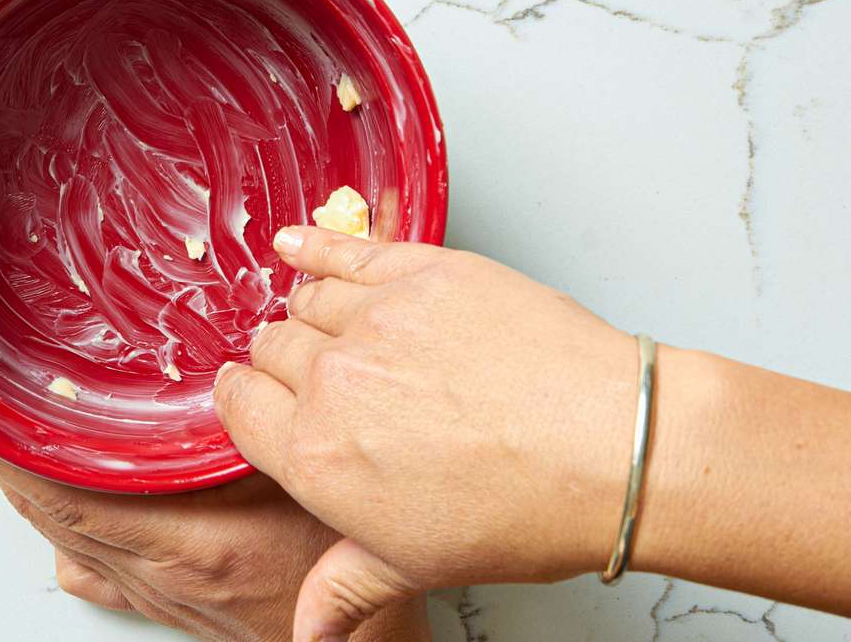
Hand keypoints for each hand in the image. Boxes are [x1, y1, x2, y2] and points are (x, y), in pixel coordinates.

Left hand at [0, 436, 429, 641]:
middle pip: (50, 516)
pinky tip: (44, 502)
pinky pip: (88, 562)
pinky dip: (57, 526)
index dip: (12, 456)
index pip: (66, 497)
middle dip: (2, 463)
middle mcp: (154, 574)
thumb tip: (209, 391)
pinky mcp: (160, 600)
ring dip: (22, 490)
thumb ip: (249, 440)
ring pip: (63, 538)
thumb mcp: (301, 484)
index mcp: (182, 544)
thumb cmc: (339, 567)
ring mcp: (152, 592)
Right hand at [214, 227, 636, 639]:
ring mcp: (374, 318)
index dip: (247, 403)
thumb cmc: (525, 508)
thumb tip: (311, 633)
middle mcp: (331, 380)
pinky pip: (342, 249)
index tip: (255, 399)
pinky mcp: (418, 271)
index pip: (240, 407)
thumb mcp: (417, 566)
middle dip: (285, 363)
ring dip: (309, 313)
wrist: (610, 448)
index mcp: (314, 454)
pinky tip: (296, 246)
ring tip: (329, 326)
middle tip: (320, 377)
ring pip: (306, 300)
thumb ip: (343, 590)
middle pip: (272, 349)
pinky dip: (312, 246)